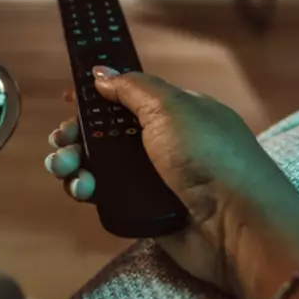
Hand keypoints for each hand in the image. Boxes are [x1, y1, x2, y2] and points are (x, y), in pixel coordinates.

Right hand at [45, 68, 298, 298]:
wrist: (237, 226)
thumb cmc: (209, 157)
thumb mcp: (170, 107)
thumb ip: (131, 87)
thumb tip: (100, 72)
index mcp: (175, 111)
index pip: (128, 96)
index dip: (97, 95)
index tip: (68, 97)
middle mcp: (163, 143)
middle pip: (106, 132)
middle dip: (77, 133)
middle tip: (62, 141)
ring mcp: (153, 179)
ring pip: (100, 165)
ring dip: (75, 162)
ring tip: (65, 167)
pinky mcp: (143, 211)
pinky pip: (106, 195)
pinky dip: (87, 189)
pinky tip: (82, 190)